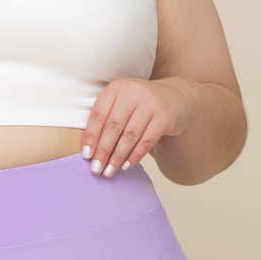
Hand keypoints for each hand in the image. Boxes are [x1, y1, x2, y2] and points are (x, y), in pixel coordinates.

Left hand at [81, 76, 198, 176]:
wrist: (175, 97)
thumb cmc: (139, 105)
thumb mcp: (122, 102)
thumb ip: (106, 118)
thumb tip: (90, 150)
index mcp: (117, 88)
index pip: (99, 114)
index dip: (91, 136)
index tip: (86, 155)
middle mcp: (134, 92)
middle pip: (113, 126)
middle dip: (103, 151)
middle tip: (96, 168)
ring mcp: (151, 104)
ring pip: (130, 136)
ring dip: (117, 157)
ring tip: (108, 171)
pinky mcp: (165, 117)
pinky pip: (146, 141)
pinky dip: (134, 156)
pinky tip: (126, 166)